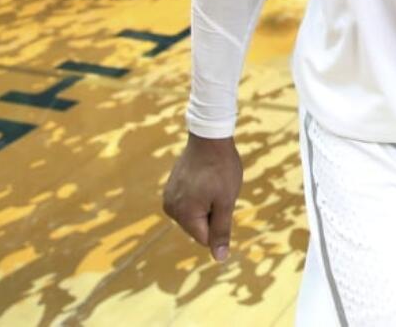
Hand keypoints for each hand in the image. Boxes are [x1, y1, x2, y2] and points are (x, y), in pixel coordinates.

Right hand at [162, 134, 242, 262]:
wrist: (209, 136)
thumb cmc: (221, 169)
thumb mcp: (226, 201)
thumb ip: (221, 231)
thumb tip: (220, 258)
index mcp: (183, 215)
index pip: (205, 238)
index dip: (220, 223)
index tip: (224, 200)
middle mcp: (171, 209)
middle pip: (198, 226)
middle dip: (213, 213)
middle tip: (219, 190)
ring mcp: (169, 196)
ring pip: (194, 214)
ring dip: (207, 204)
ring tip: (212, 182)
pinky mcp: (171, 186)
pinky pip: (189, 201)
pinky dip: (200, 194)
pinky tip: (205, 178)